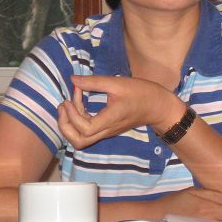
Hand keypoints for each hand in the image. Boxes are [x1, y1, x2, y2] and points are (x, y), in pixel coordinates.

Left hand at [58, 74, 184, 148]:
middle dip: (65, 126)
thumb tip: (73, 80)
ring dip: (70, 125)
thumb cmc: (141, 93)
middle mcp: (106, 130)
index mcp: (110, 120)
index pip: (85, 129)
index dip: (72, 115)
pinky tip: (79, 104)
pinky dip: (77, 121)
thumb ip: (94, 82)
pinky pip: (87, 132)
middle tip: (64, 105)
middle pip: (78, 142)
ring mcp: (106, 132)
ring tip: (68, 105)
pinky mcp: (106, 129)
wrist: (157, 106)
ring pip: (81, 140)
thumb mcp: (118, 83)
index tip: (71, 97)